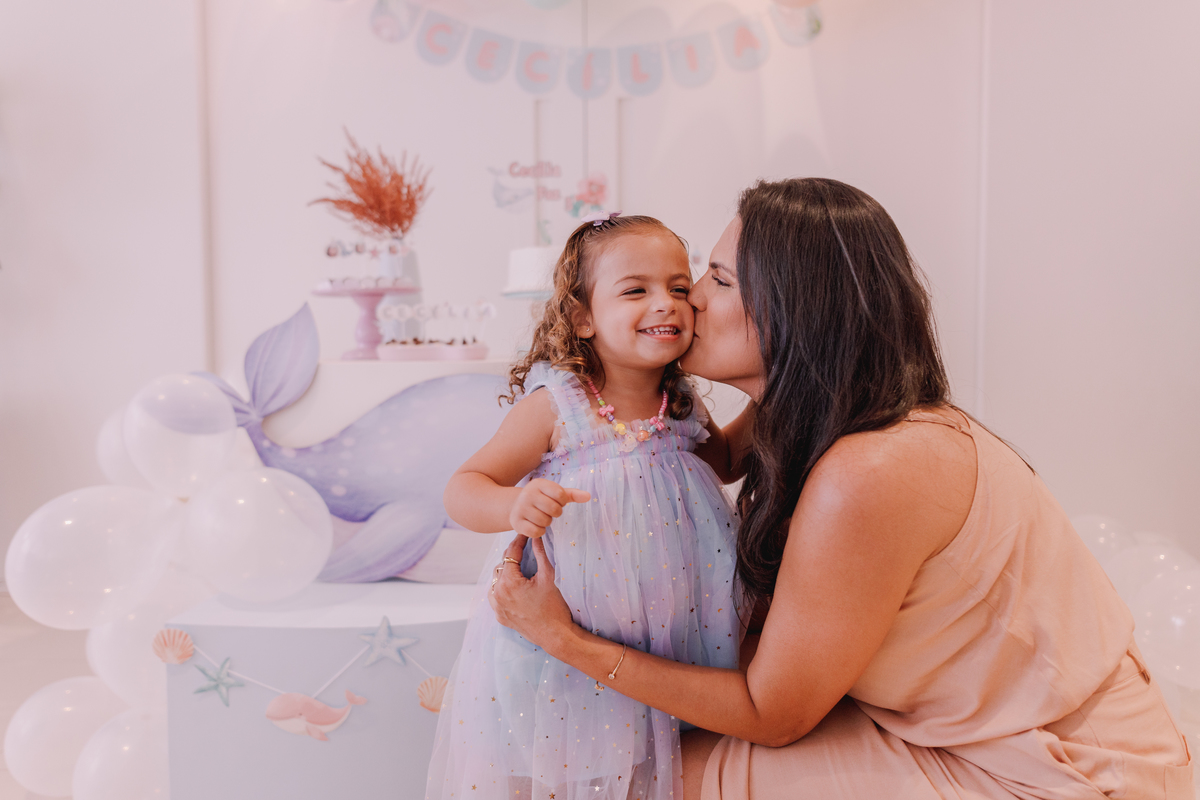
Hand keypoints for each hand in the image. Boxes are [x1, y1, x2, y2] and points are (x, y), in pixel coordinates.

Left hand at [490, 535, 573, 649]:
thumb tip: (536, 537)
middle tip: (525, 548)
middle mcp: (498, 594)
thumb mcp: (548, 576)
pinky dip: (502, 588)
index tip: (526, 534)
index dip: (519, 541)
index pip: (511, 554)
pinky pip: (495, 596)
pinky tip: (513, 585)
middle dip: (513, 556)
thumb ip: (540, 554)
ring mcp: (497, 607)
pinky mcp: (500, 616)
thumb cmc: (554, 606)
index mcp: (508, 583)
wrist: (555, 635)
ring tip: (519, 566)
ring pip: (496, 580)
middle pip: (502, 566)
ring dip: (506, 572)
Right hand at [508, 478, 589, 538]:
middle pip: (554, 510)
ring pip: (546, 522)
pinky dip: (540, 531)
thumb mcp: (554, 493)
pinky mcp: (516, 522)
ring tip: (541, 516)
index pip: (560, 494)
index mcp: (538, 484)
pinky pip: (536, 532)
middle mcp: (527, 494)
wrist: (515, 505)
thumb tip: (589, 496)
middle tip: (549, 511)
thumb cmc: (541, 498)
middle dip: (556, 513)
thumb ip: (572, 494)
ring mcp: (520, 508)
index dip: (563, 501)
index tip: (557, 501)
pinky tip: (535, 524)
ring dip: (547, 522)